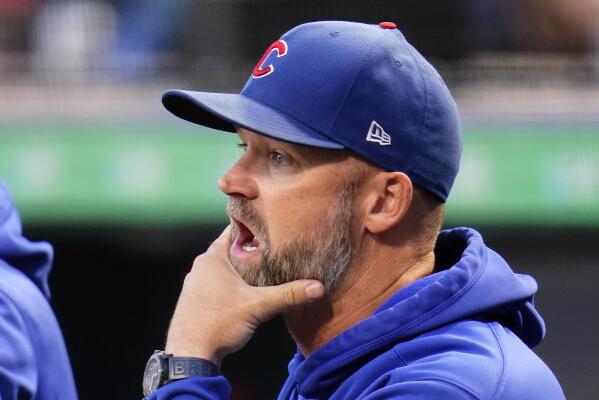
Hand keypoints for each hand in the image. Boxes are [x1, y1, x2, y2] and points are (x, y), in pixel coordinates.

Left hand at [164, 226, 325, 366]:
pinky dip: (231, 286)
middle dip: (250, 252)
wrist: (190, 356)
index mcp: (212, 258)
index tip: (271, 227)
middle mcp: (200, 267)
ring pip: (223, 269)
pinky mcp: (196, 301)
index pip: (233, 231)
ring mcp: (195, 285)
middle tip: (274, 251)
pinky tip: (246, 295)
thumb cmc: (218, 324)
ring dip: (241, 271)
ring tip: (264, 272)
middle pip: (230, 250)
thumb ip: (288, 295)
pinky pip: (217, 285)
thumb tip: (317, 287)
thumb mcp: (258, 306)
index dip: (253, 228)